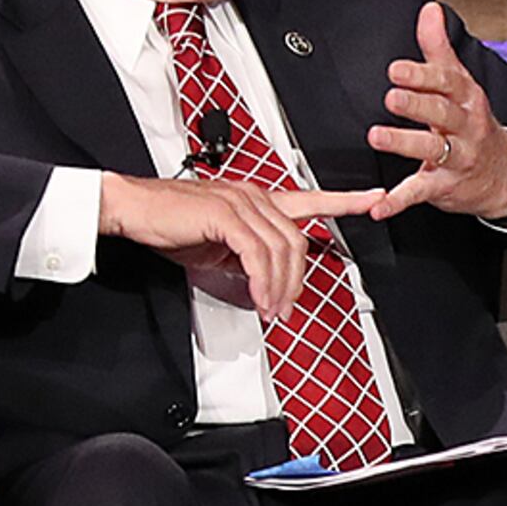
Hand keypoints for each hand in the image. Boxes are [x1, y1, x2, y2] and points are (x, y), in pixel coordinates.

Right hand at [100, 173, 378, 325]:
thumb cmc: (169, 223)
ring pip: (281, 249)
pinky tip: (259, 296)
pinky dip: (263, 280)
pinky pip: (257, 253)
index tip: (374, 199)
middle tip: (287, 308)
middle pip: (296, 241)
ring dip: (280, 287)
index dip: (344, 200)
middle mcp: (254, 196)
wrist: (133, 208)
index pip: (309, 199)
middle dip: (297, 280)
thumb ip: (246, 259)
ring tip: (272, 309)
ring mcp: (241, 202)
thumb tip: (265, 284)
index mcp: (256, 200)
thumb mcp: (217, 247)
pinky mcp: (225, 214)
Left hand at [366, 1, 506, 220]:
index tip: (398, 69)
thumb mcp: (462, 84)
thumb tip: (429, 10)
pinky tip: (379, 205)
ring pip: (432, 150)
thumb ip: (439, 48)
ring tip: (377, 137)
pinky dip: (398, 201)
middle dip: (417, 105)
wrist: (506, 176)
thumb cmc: (473, 124)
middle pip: (441, 114)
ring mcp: (457, 158)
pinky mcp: (445, 186)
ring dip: (404, 143)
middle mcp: (465, 127)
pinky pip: (420, 192)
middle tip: (391, 97)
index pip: (447, 83)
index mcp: (466, 98)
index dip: (423, 75)